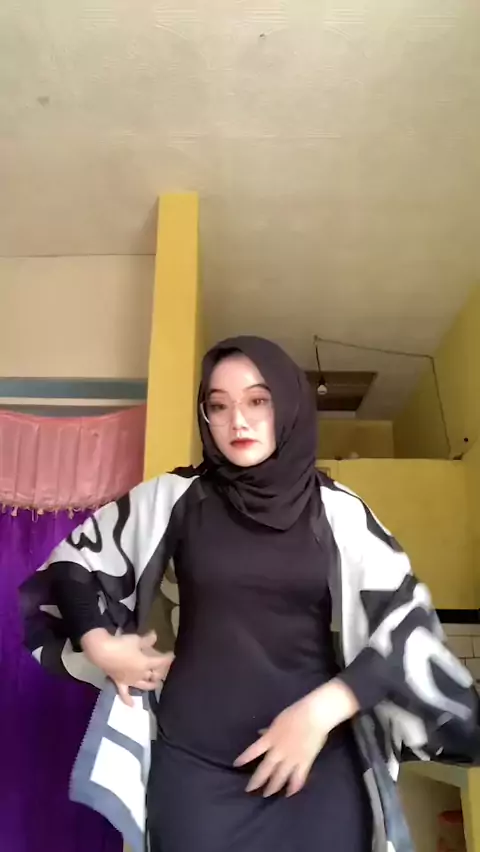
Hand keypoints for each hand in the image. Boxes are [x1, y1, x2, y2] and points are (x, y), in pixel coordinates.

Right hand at [81, 628, 173, 705]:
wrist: (102, 651)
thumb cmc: (121, 644)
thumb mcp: (136, 639)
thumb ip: (147, 639)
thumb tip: (155, 635)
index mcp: (145, 663)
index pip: (160, 661)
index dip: (168, 658)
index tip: (172, 654)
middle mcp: (139, 674)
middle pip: (154, 675)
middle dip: (160, 672)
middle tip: (164, 669)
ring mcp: (129, 680)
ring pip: (143, 685)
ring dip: (150, 686)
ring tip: (156, 685)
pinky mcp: (119, 682)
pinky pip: (124, 694)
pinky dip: (128, 700)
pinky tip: (132, 705)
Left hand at [234, 679, 358, 797]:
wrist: (314, 715)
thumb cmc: (295, 714)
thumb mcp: (278, 721)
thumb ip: (269, 731)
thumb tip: (261, 734)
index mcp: (270, 739)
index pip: (253, 751)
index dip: (244, 758)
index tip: (236, 765)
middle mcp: (278, 751)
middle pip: (265, 769)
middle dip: (257, 781)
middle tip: (250, 790)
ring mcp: (292, 758)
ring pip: (280, 777)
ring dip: (273, 787)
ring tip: (267, 794)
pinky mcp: (305, 762)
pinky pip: (298, 778)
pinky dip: (293, 787)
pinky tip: (289, 793)